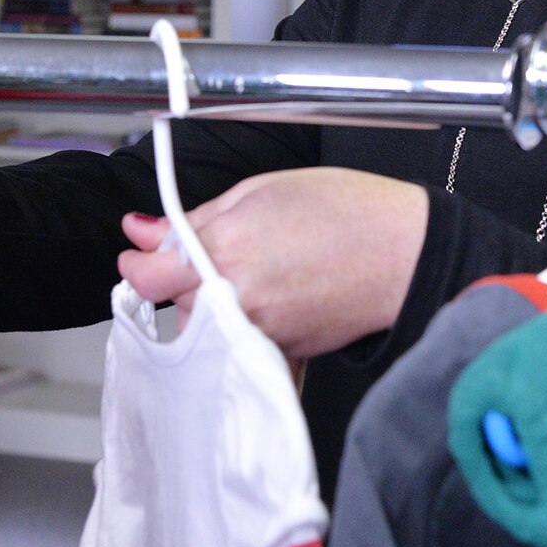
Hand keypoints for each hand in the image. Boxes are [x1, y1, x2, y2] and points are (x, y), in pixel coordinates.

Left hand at [116, 168, 427, 358]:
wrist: (407, 254)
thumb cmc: (345, 211)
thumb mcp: (259, 192)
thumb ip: (193, 219)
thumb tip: (142, 231)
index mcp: (225, 250)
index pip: (147, 277)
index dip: (138, 263)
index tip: (141, 254)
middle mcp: (235, 301)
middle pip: (174, 305)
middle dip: (182, 283)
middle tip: (220, 251)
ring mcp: (259, 333)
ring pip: (206, 328)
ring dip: (212, 305)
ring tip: (258, 271)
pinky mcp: (281, 354)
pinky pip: (241, 342)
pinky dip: (245, 322)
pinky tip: (275, 295)